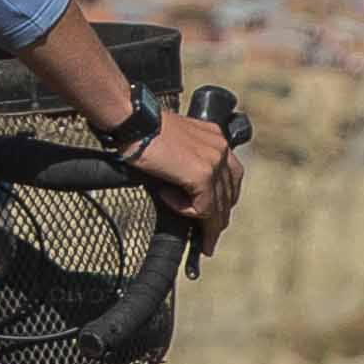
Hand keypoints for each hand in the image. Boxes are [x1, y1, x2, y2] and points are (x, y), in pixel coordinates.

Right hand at [132, 112, 238, 236]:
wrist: (133, 121)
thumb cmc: (144, 131)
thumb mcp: (174, 146)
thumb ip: (186, 163)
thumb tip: (184, 192)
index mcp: (215, 138)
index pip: (230, 177)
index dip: (222, 202)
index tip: (215, 220)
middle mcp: (220, 148)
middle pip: (228, 194)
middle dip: (218, 220)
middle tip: (208, 241)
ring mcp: (214, 160)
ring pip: (218, 206)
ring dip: (206, 225)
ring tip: (198, 241)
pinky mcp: (202, 174)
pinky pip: (202, 207)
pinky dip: (184, 210)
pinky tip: (166, 198)